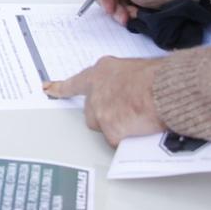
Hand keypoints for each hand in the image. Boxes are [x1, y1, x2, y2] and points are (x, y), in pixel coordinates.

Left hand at [43, 57, 164, 145]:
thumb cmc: (158, 76)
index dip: (60, 87)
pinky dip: (128, 139)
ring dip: (116, 128)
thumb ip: (124, 80)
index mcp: (102, 71)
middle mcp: (95, 90)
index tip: (47, 89)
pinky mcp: (109, 129)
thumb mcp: (136, 69)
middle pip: (91, 111)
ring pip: (103, 127)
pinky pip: (117, 141)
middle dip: (105, 116)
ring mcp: (99, 111)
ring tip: (138, 120)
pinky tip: (141, 129)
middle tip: (125, 115)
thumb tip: (129, 90)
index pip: (75, 82)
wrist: (163, 88)